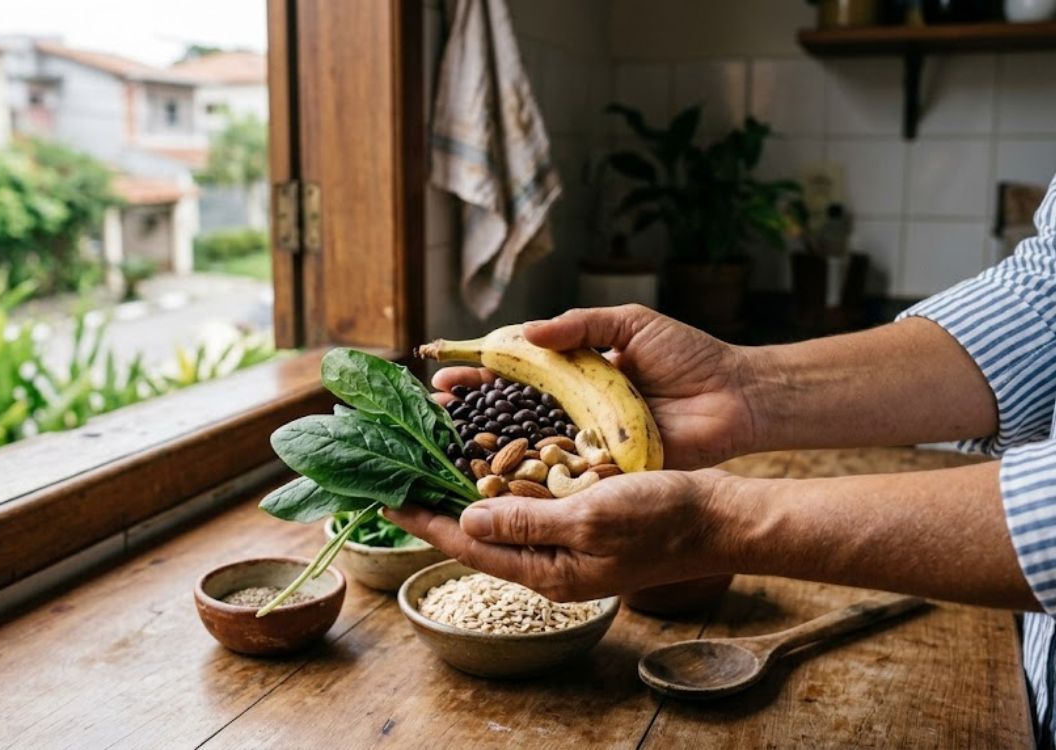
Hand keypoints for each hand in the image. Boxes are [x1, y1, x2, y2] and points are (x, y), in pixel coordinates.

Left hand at [384, 470, 729, 601]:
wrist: (716, 516)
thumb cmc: (661, 519)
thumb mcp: (590, 519)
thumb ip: (527, 523)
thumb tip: (468, 521)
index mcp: (548, 572)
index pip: (470, 546)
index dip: (425, 522)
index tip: (386, 500)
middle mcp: (550, 562)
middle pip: (478, 534)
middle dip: (437, 507)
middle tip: (399, 476)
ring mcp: (566, 542)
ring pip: (501, 517)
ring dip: (466, 490)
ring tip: (430, 463)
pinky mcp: (581, 520)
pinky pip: (530, 503)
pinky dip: (503, 482)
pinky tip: (487, 460)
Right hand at [433, 305, 756, 468]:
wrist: (735, 397)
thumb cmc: (688, 355)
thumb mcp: (630, 324)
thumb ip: (580, 324)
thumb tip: (527, 332)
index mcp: (573, 370)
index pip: (513, 371)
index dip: (477, 374)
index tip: (441, 378)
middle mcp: (572, 407)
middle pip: (509, 413)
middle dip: (468, 415)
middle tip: (432, 417)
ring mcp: (586, 439)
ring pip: (528, 446)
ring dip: (488, 450)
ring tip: (449, 450)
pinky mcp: (606, 468)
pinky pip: (564, 475)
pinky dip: (532, 480)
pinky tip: (496, 485)